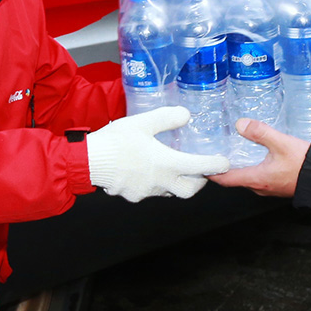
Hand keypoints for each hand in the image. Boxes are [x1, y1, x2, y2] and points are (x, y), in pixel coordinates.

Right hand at [86, 106, 229, 201]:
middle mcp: (161, 182)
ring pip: (170, 192)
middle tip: (199, 171)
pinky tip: (144, 173)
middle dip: (199, 181)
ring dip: (175, 183)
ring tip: (169, 169)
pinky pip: (150, 193)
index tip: (223, 162)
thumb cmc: (114, 141)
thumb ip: (167, 118)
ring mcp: (147, 191)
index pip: (203, 167)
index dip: (217, 164)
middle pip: (191, 190)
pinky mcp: (133, 195)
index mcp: (167, 163)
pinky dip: (154, 185)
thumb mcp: (141, 122)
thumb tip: (186, 115)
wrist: (87, 160)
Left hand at [209, 118, 309, 197]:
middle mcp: (260, 186)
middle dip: (222, 167)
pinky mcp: (277, 184)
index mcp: (255, 179)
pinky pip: (258, 176)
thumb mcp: (281, 144)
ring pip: (246, 177)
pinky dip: (251, 167)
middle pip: (233, 178)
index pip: (224, 179)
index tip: (200, 164)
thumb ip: (260, 133)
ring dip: (237, 166)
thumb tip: (241, 124)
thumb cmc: (307, 166)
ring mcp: (268, 187)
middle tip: (213, 153)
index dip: (210, 172)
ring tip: (230, 151)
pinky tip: (253, 155)